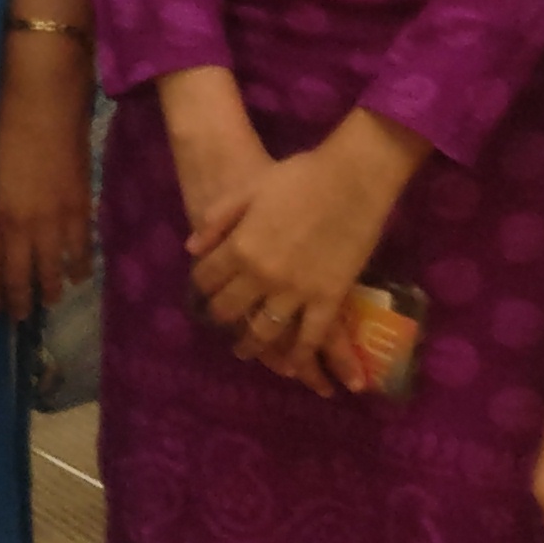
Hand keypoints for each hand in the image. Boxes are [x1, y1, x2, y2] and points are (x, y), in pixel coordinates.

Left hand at [0, 81, 89, 322]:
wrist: (44, 100)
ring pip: (53, 267)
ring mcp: (55, 218)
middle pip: (22, 274)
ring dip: (51, 287)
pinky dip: (80, 264)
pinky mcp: (80, 204)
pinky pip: (81, 246)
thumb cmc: (4, 124)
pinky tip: (79, 276)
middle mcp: (24, 224)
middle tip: (20, 318)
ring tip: (50, 300)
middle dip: (20, 299)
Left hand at [185, 123, 414, 390]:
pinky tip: (291, 366)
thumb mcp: (249, 189)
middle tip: (222, 320)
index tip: (205, 289)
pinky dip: (299, 355)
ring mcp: (295, 291)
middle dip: (220, 317)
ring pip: (264, 331)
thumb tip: (191, 248)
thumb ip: (218, 220)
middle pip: (229, 309)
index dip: (202, 285)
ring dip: (251, 344)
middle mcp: (261, 276)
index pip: (206, 278)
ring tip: (246, 349)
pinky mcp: (328, 299)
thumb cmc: (300, 176)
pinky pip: (310, 337)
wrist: (352, 178)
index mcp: (239, 247)